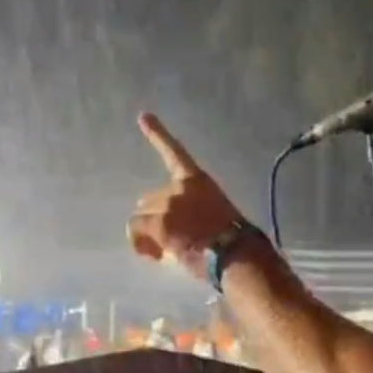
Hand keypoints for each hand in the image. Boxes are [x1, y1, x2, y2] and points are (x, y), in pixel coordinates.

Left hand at [127, 113, 244, 280]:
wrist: (237, 255)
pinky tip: (154, 256)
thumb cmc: (234, 243)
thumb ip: (192, 216)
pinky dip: (141, 244)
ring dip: (150, 234)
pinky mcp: (158, 222)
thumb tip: (171, 236)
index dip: (157, 134)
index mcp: (199, 181)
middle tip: (172, 242)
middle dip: (156, 219)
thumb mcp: (216, 218)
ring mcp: (168, 203)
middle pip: (150, 200)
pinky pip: (135, 231)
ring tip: (168, 252)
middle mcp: (180, 187)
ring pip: (142, 218)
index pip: (175, 153)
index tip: (142, 116)